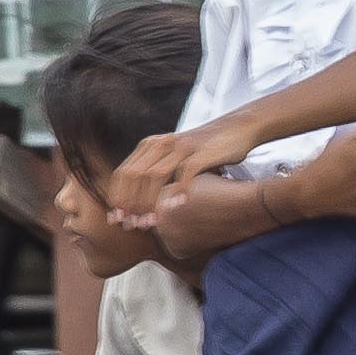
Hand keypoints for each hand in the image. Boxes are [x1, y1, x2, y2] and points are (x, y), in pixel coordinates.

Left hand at [111, 127, 236, 226]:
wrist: (237, 128)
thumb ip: (157, 173)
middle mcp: (161, 143)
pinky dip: (179, 190)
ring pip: (155, 175)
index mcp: (150, 145)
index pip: (123, 173)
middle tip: (133, 225)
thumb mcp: (175, 158)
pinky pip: (184, 172)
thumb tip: (137, 206)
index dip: (118, 197)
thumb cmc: (205, 150)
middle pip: (135, 176)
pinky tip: (178, 206)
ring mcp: (180, 146)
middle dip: (130, 204)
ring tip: (151, 223)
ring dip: (150, 202)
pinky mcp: (200, 151)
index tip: (119, 219)